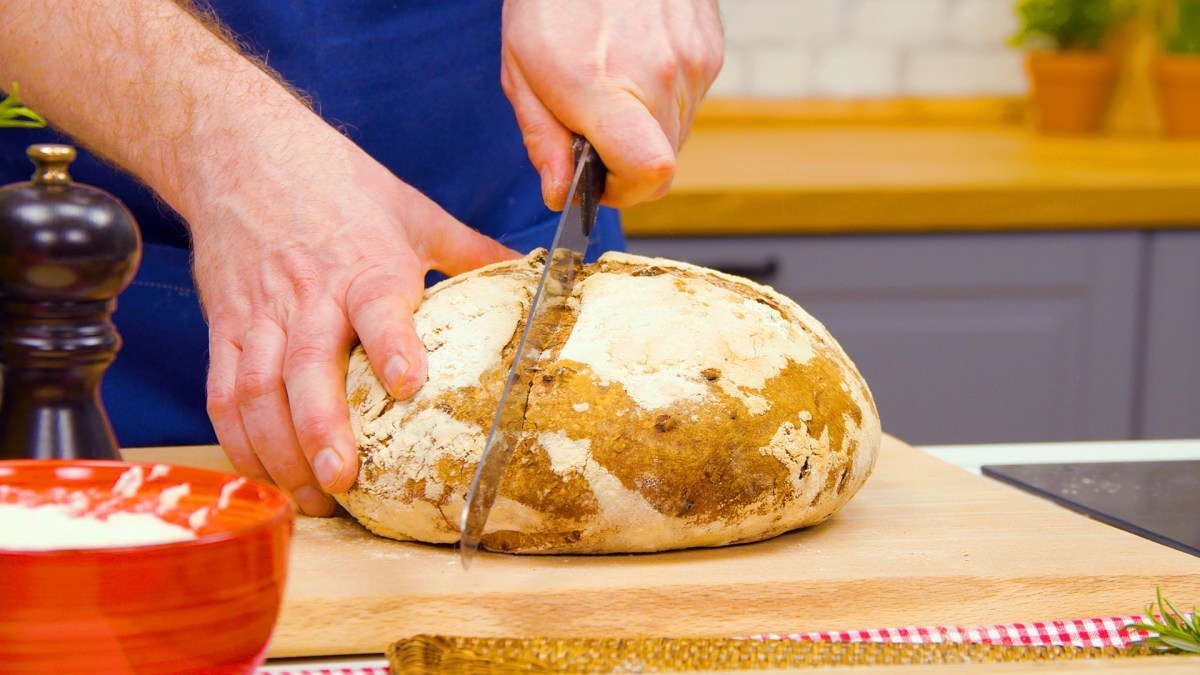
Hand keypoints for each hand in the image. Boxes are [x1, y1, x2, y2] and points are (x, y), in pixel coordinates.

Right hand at [194, 126, 515, 514]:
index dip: (392, 345)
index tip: (408, 384)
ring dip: (279, 448)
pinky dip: (239, 438)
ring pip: (258, 388)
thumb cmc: (335, 181)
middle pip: (306, 365)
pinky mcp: (225, 326)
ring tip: (310, 496)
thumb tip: (539, 272)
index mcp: (364, 263)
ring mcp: (260, 313)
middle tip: (341, 478)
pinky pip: (224, 390)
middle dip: (321, 427)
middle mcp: (308, 293)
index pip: (377, 307)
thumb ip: (470, 250)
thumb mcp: (411, 209)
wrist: (239, 148)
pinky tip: (264, 473)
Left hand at [500, 0, 722, 208]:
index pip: (650, 174)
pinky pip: (691, 99)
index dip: (624, 192)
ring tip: (612, 84)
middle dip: (625, 160)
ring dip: (645, 128)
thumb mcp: (522, 71)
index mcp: (606, 88)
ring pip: (677, 133)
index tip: (598, 179)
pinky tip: (635, 64)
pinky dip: (664, 98)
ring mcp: (694, 62)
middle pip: (662, 164)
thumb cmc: (552, 0)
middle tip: (592, 127)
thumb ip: (542, 139)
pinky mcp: (711, 49)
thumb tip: (559, 193)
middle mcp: (662, 77)